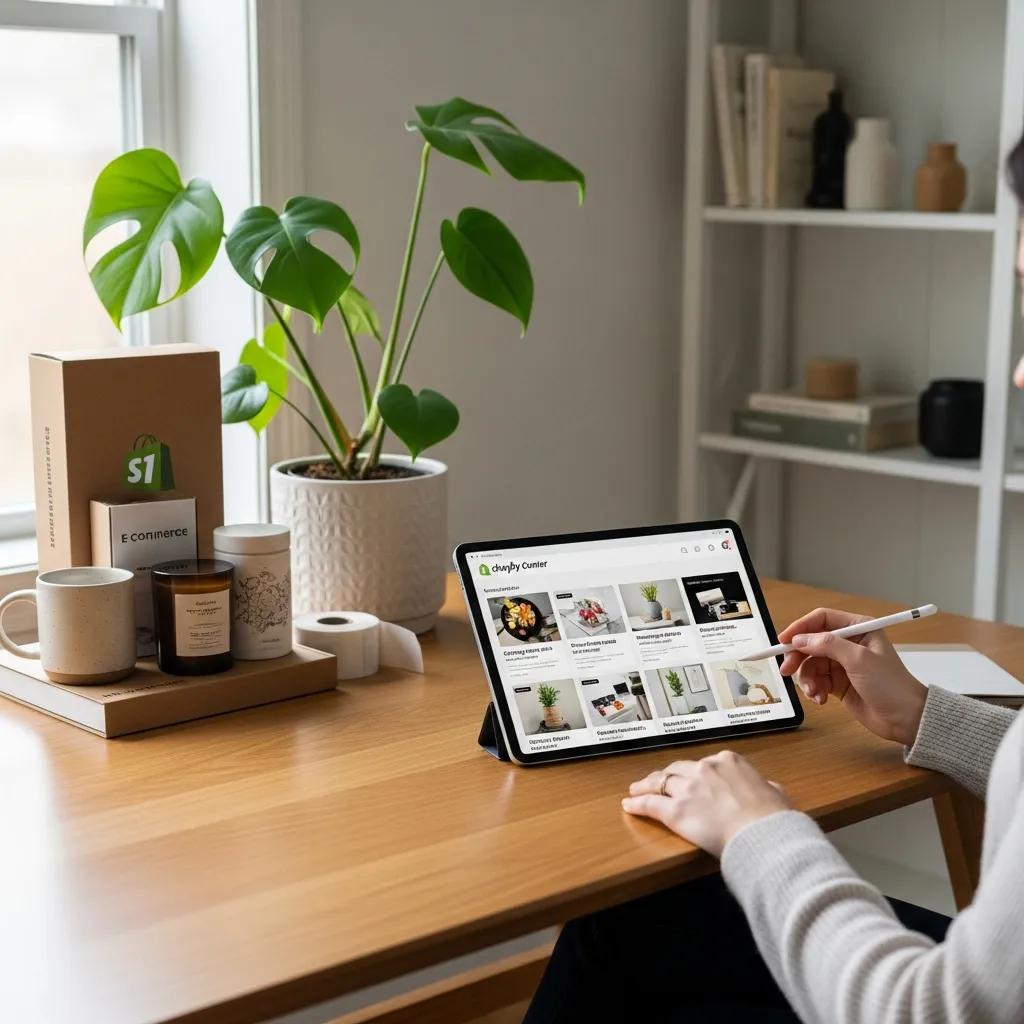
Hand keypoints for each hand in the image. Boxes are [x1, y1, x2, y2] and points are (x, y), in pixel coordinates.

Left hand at [621, 751, 789, 856]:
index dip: (693, 772)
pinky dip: (638, 803)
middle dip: (666, 776)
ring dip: (646, 785)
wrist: (762, 833)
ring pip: (660, 783)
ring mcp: (688, 789)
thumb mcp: (775, 793)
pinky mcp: (676, 811)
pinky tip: (629, 805)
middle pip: (677, 769)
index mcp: (728, 761)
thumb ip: (766, 787)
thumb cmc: (773, 817)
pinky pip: (651, 804)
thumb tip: (770, 789)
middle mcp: (704, 769)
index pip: (704, 764)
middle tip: (657, 780)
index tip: (690, 777)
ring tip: (636, 789)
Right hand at [777, 607, 927, 745]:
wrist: (905, 719)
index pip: (822, 619)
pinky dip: (813, 689)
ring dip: (807, 679)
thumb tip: (799, 640)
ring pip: (810, 664)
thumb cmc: (890, 685)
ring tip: (814, 693)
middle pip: (811, 642)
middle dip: (798, 657)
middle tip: (786, 670)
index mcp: (858, 629)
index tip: (783, 640)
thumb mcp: (859, 660)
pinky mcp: (838, 683)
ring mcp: (842, 663)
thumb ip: (828, 645)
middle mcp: (848, 643)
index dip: (800, 628)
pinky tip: (821, 700)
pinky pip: (815, 680)